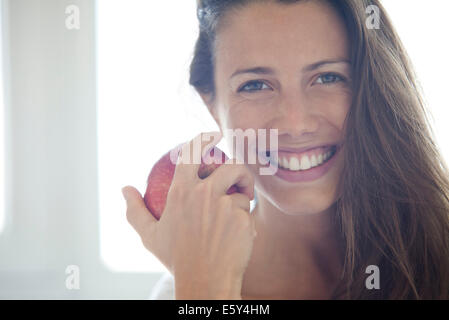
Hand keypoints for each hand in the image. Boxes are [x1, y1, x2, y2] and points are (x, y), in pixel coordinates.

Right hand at [123, 132, 256, 298]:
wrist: (204, 282)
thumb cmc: (176, 258)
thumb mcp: (150, 235)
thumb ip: (135, 210)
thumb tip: (125, 188)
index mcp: (181, 191)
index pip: (194, 152)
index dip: (205, 138)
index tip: (215, 134)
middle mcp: (205, 193)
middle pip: (232, 166)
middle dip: (239, 171)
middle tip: (240, 184)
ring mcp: (226, 206)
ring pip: (243, 193)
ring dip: (243, 200)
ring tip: (238, 214)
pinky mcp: (244, 220)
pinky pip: (250, 213)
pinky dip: (247, 221)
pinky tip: (238, 237)